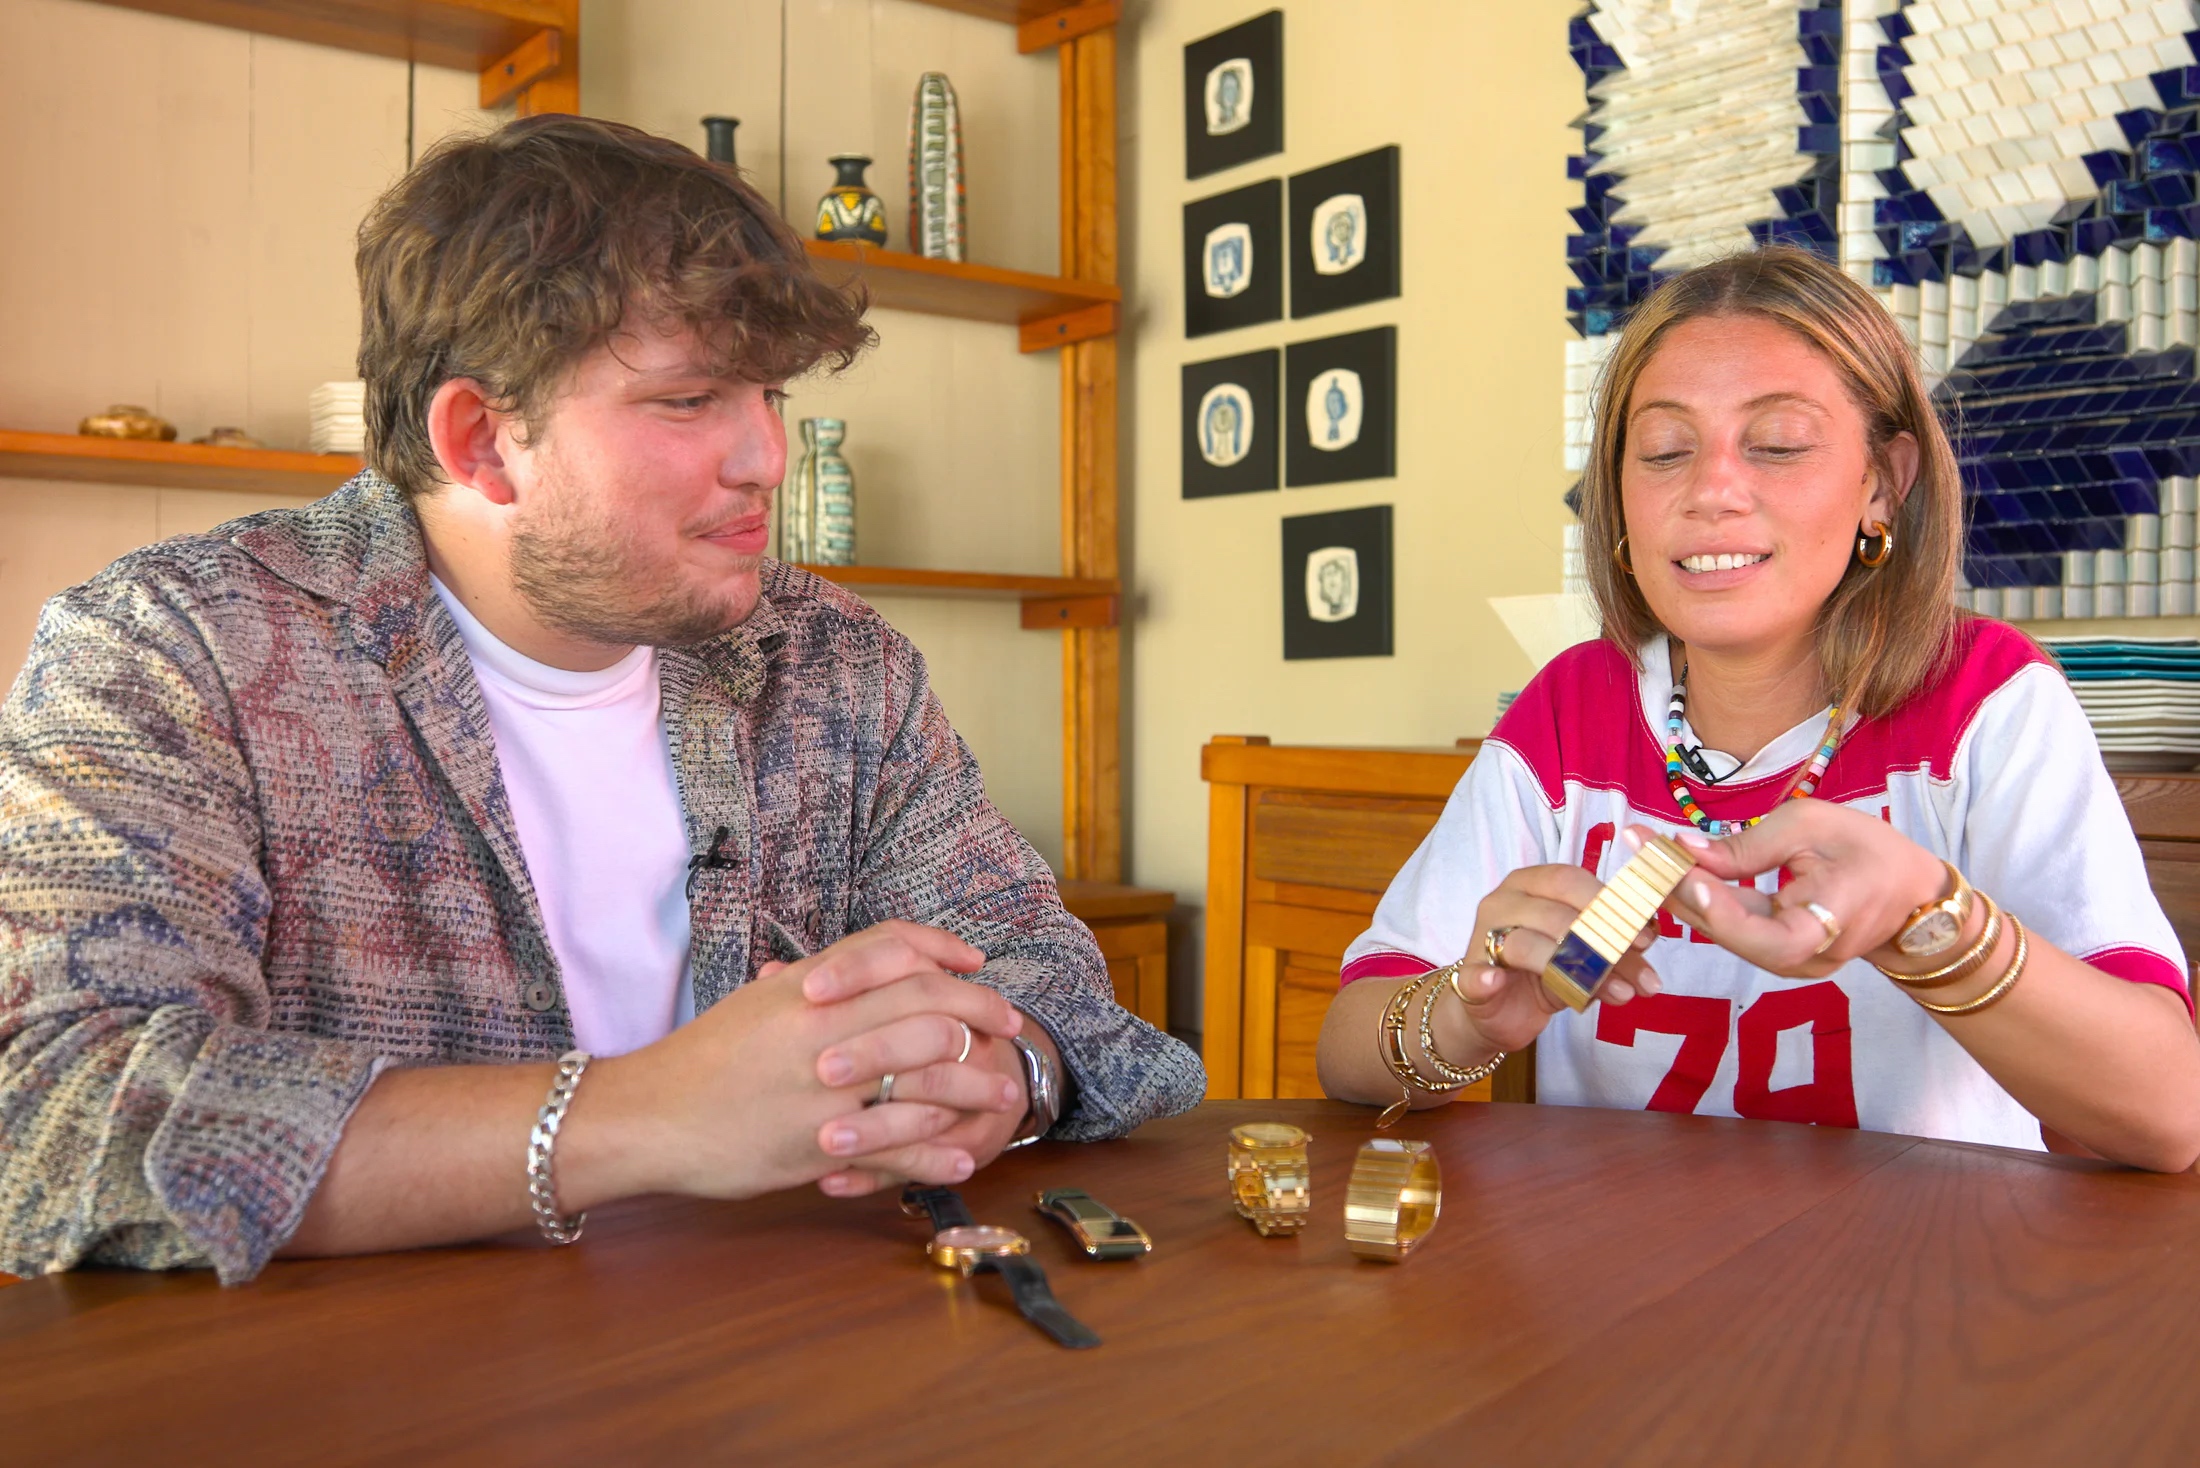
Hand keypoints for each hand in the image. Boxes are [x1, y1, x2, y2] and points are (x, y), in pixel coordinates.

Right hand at [593, 921, 1023, 1199]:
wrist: (648, 1118)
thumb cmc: (698, 1062)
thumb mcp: (754, 1006)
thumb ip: (805, 987)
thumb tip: (837, 969)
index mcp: (809, 988)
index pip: (894, 948)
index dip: (943, 950)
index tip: (975, 964)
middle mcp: (824, 1029)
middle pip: (927, 1006)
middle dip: (979, 1013)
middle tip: (1009, 1025)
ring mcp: (827, 1089)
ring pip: (927, 1076)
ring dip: (975, 1084)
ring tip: (1003, 1092)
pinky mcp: (822, 1145)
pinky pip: (901, 1147)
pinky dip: (938, 1153)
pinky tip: (963, 1157)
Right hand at [1441, 862, 1662, 1054]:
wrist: (1497, 1013)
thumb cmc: (1544, 973)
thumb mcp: (1586, 957)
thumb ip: (1614, 946)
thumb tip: (1649, 938)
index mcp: (1532, 884)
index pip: (1571, 880)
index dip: (1610, 905)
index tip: (1646, 938)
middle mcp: (1504, 901)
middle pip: (1554, 912)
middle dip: (1602, 943)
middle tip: (1640, 973)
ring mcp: (1482, 937)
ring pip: (1526, 945)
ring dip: (1574, 973)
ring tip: (1618, 994)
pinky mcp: (1468, 976)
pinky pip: (1476, 975)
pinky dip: (1485, 979)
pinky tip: (1497, 982)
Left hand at [1660, 804, 1946, 976]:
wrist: (1911, 895)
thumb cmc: (1869, 851)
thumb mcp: (1814, 826)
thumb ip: (1749, 845)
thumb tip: (1684, 849)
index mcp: (1833, 923)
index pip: (1773, 938)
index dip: (1726, 915)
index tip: (1686, 875)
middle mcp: (1808, 956)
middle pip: (1735, 937)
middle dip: (1682, 893)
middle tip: (1641, 849)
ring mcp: (1791, 962)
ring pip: (1727, 935)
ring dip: (1682, 897)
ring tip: (1645, 854)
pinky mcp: (1775, 953)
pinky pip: (1732, 929)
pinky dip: (1700, 900)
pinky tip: (1669, 870)